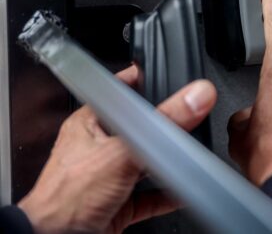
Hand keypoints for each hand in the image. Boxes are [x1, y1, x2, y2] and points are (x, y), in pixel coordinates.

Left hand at [18, 66, 216, 233]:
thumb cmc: (67, 198)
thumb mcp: (124, 151)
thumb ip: (163, 125)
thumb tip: (195, 97)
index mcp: (89, 125)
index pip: (119, 93)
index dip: (142, 82)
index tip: (167, 76)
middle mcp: (97, 149)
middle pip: (138, 130)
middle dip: (162, 130)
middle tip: (189, 119)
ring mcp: (107, 179)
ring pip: (145, 165)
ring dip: (166, 165)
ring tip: (189, 155)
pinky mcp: (117, 205)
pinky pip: (149, 197)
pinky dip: (168, 195)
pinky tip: (183, 191)